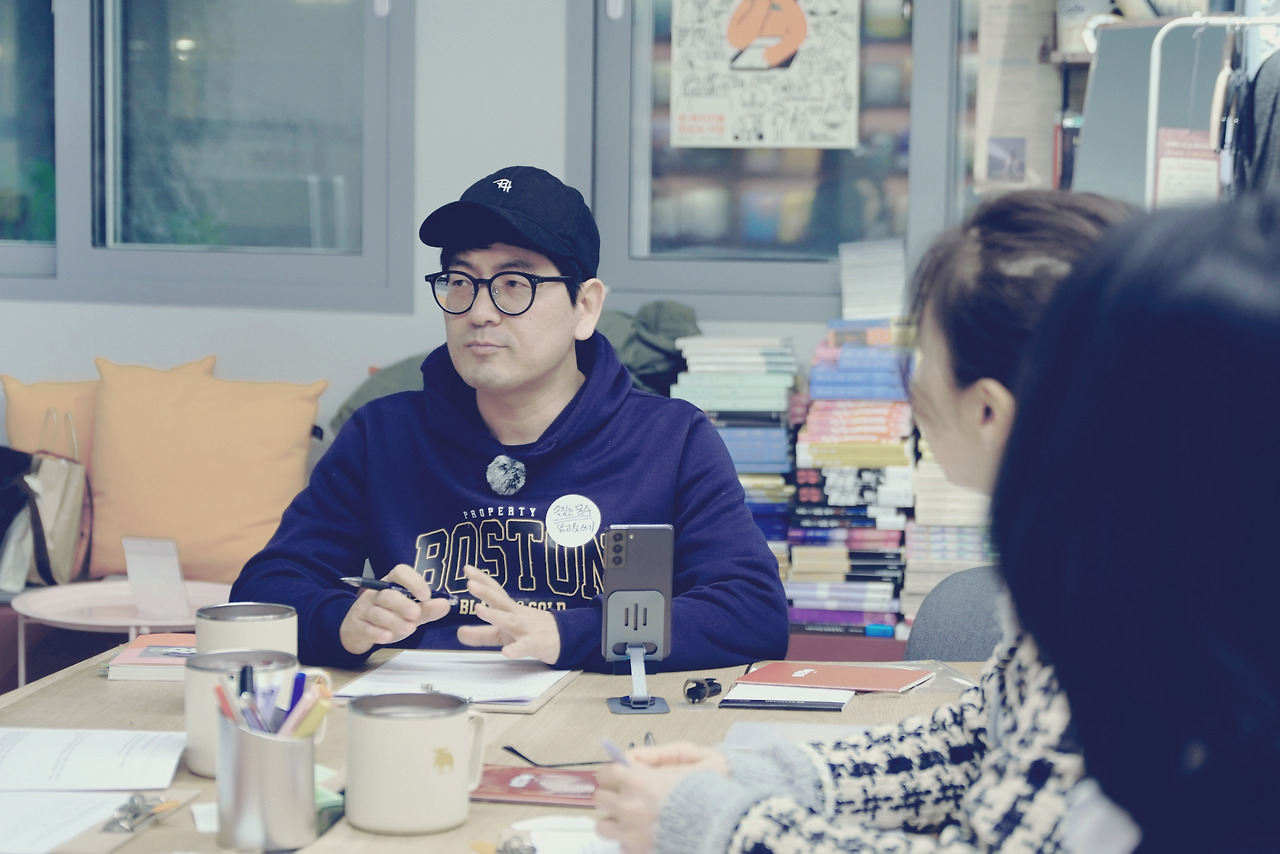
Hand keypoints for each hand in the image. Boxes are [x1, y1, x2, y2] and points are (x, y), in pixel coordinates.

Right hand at [338, 563, 452, 654]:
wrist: (357, 630)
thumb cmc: (388, 616)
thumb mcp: (409, 613)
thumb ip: (427, 609)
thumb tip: (445, 605)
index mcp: (390, 583)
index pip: (400, 572)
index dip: (413, 581)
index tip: (426, 595)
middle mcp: (375, 593)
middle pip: (387, 595)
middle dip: (402, 604)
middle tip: (416, 614)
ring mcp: (363, 609)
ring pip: (377, 612)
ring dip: (393, 621)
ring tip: (409, 629)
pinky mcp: (356, 626)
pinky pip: (365, 628)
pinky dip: (377, 633)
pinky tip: (387, 637)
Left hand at [455, 565, 560, 663]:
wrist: (565, 637)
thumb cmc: (529, 631)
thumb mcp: (503, 632)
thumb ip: (481, 633)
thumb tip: (459, 632)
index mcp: (509, 609)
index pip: (495, 591)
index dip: (482, 580)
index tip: (467, 569)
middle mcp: (517, 615)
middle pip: (501, 601)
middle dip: (485, 592)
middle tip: (470, 584)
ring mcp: (526, 628)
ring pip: (510, 621)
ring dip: (495, 615)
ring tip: (478, 609)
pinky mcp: (535, 644)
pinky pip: (525, 647)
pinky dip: (516, 649)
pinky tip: (507, 652)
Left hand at [594, 746, 724, 853]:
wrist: (727, 829)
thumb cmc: (714, 795)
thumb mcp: (696, 758)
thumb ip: (661, 754)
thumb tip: (634, 757)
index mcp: (638, 782)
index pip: (605, 772)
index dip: (614, 771)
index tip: (623, 774)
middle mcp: (629, 809)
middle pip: (600, 798)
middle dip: (612, 794)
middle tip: (629, 795)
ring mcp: (631, 835)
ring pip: (603, 827)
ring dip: (615, 820)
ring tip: (633, 818)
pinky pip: (621, 846)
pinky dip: (630, 841)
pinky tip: (649, 833)